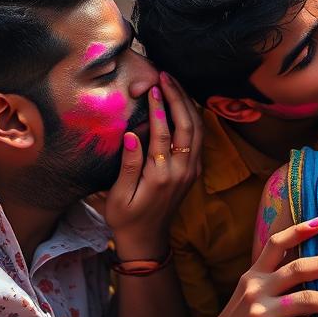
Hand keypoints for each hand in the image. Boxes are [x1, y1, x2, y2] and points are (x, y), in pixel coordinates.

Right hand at [105, 72, 202, 258]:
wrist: (147, 240)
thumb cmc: (126, 218)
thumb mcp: (119, 195)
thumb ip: (128, 165)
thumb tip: (132, 136)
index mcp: (162, 176)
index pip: (164, 133)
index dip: (159, 108)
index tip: (153, 86)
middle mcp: (183, 171)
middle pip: (188, 126)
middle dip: (178, 98)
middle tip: (166, 76)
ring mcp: (192, 171)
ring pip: (198, 131)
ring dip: (188, 105)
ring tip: (173, 83)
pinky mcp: (194, 171)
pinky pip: (199, 139)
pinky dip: (193, 117)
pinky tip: (183, 103)